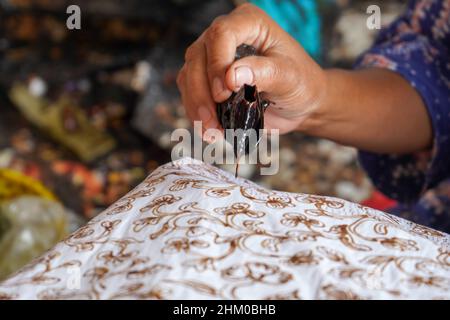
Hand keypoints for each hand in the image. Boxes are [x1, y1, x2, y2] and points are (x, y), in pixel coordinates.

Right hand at [176, 3, 326, 135]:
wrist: (299, 105)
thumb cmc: (301, 84)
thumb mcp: (290, 78)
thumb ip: (264, 73)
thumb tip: (232, 76)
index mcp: (250, 23)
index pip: (222, 34)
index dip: (217, 63)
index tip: (226, 92)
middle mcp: (227, 36)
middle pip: (198, 56)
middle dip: (202, 92)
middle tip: (213, 119)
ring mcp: (214, 57)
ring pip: (189, 75)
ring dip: (196, 106)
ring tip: (212, 130)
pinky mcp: (208, 79)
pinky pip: (190, 92)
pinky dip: (196, 112)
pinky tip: (209, 129)